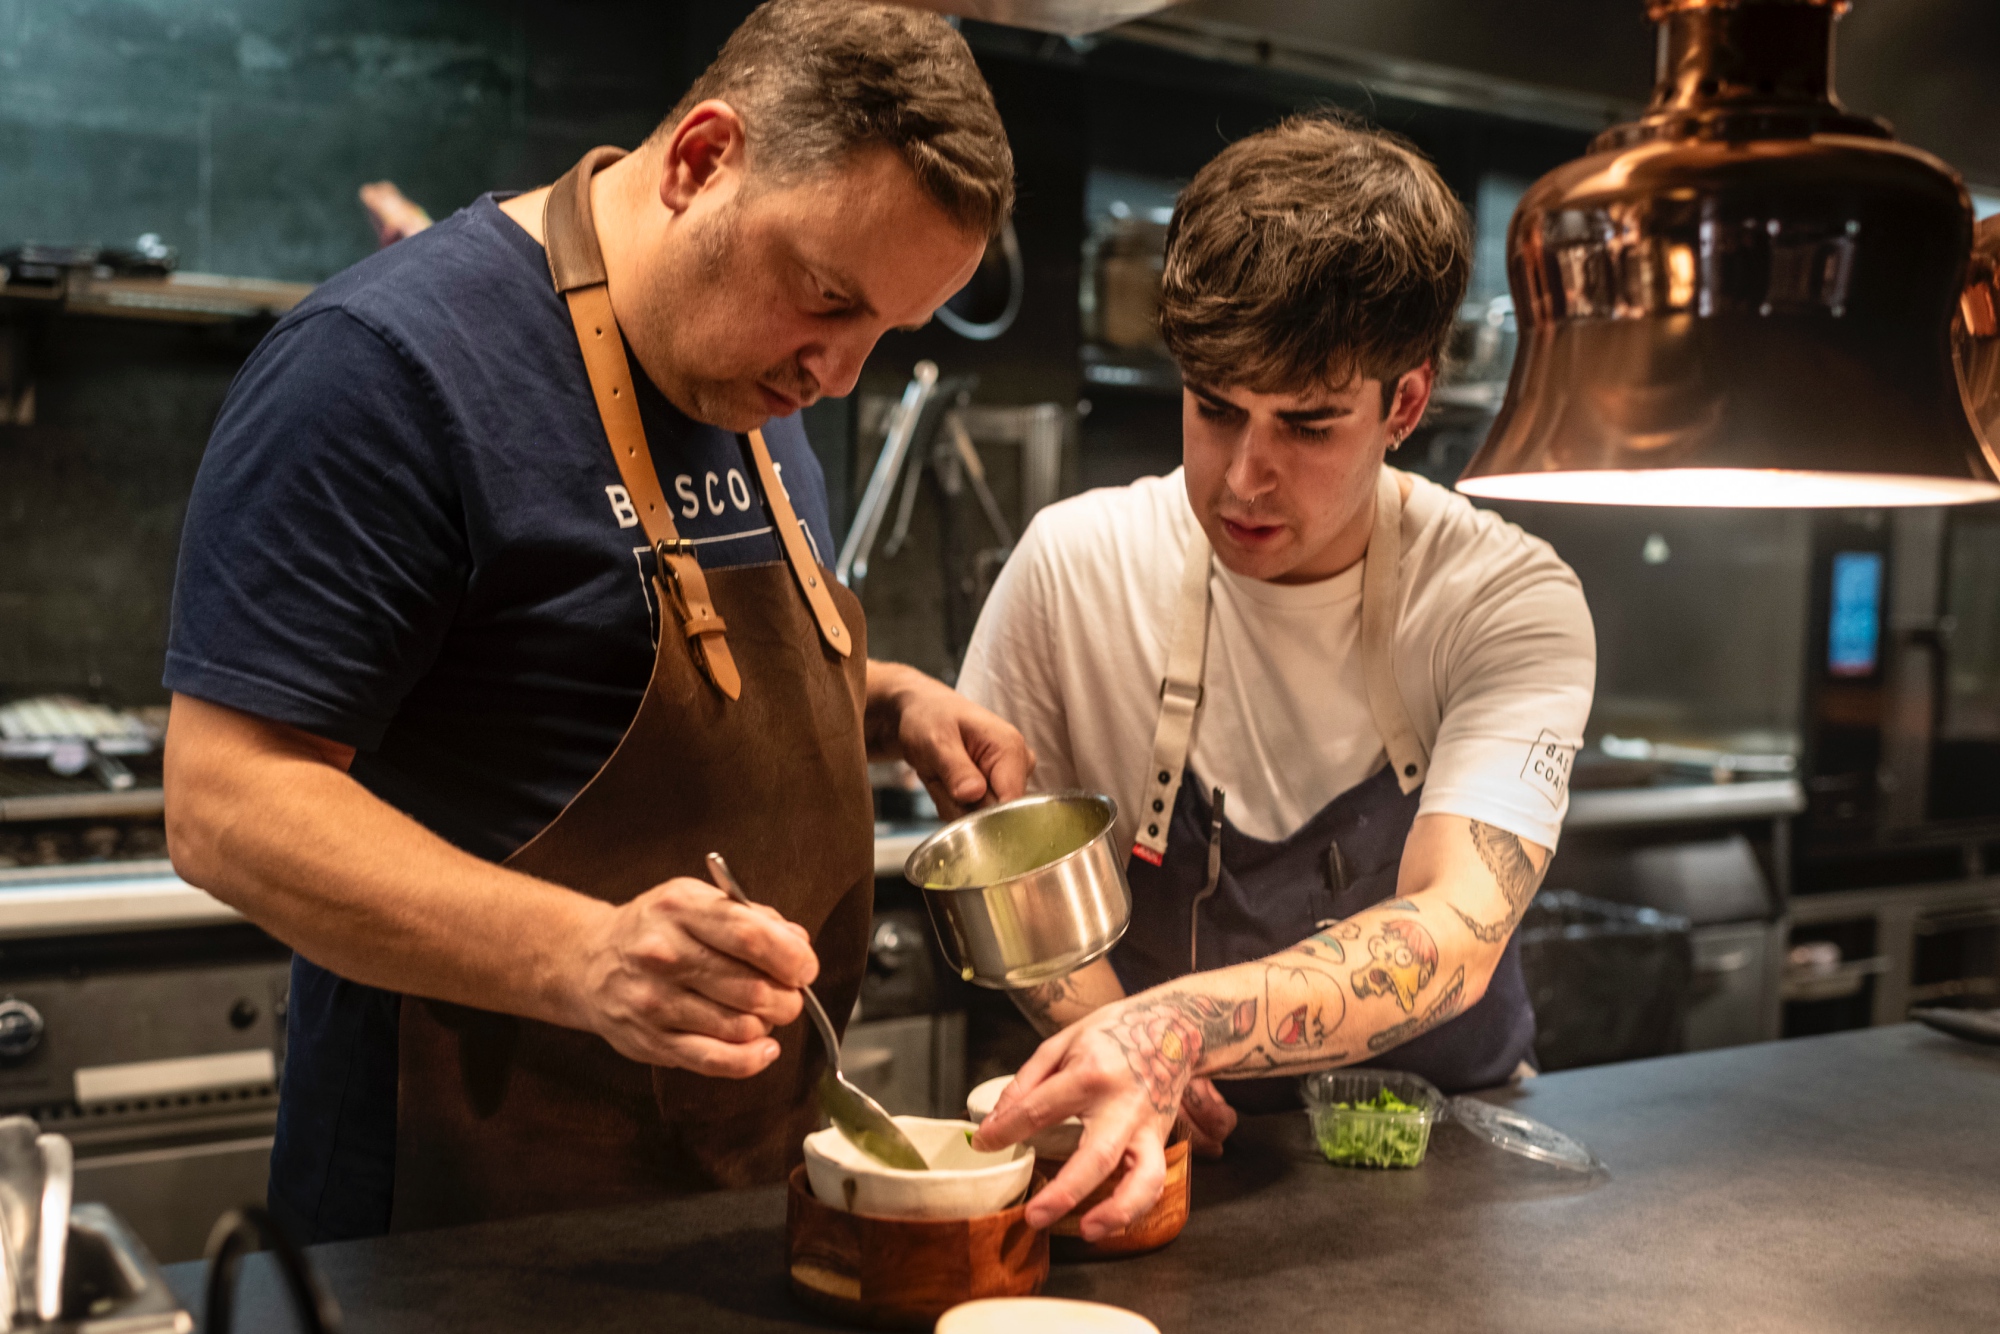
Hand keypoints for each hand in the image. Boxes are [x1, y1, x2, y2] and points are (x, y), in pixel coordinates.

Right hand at [565, 876, 818, 1077]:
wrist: (589, 962)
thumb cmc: (655, 929)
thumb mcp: (697, 901)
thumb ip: (752, 918)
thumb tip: (798, 944)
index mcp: (681, 910)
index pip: (750, 936)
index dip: (791, 957)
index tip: (805, 968)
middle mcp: (664, 954)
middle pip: (751, 988)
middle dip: (786, 997)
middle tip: (788, 994)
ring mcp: (655, 1001)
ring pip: (740, 1027)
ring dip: (767, 1024)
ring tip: (762, 1013)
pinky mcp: (652, 1042)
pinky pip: (715, 1060)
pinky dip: (751, 1059)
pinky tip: (764, 1048)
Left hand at [868, 662, 1033, 818]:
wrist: (925, 714)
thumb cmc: (930, 718)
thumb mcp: (936, 739)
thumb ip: (955, 768)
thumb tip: (972, 794)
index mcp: (1010, 748)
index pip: (1011, 801)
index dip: (982, 812)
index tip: (954, 797)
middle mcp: (1018, 765)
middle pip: (995, 813)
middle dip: (959, 804)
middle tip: (939, 777)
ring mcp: (1009, 779)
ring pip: (981, 817)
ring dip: (951, 803)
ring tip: (941, 775)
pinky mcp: (998, 790)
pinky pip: (974, 815)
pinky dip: (952, 804)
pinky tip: (946, 782)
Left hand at [972, 991, 1251, 1238]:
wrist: (1173, 1026)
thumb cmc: (1114, 1031)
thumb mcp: (1062, 1042)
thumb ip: (1027, 1083)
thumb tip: (997, 1121)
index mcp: (1092, 1074)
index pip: (1040, 1110)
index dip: (1005, 1131)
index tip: (984, 1144)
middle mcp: (1124, 1106)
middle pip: (1097, 1156)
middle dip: (1065, 1192)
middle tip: (1034, 1216)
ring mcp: (1148, 1127)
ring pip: (1143, 1179)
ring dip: (1117, 1211)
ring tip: (1087, 1230)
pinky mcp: (1161, 1140)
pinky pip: (1154, 1181)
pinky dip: (1134, 1207)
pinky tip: (1108, 1221)